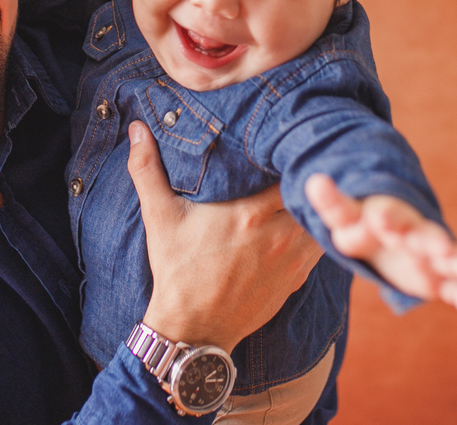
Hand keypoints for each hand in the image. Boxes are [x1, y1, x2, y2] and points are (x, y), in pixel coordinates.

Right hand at [128, 121, 322, 352]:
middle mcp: (278, 235)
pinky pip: (318, 246)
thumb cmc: (176, 269)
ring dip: (312, 205)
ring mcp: (291, 260)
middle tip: (297, 159)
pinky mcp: (297, 279)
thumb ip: (147, 169)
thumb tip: (137, 128)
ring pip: (318, 220)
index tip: (281, 141)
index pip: (288, 171)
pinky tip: (300, 220)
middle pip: (309, 194)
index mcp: (249, 213)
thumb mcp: (159, 216)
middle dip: (305, 177)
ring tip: (303, 188)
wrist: (193, 327)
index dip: (290, 153)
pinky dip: (313, 231)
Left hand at [304, 173, 456, 326]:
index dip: (385, 217)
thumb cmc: (361, 224)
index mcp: (387, 214)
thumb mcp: (343, 216)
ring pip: (452, 258)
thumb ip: (331, 203)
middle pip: (424, 234)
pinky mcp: (439, 278)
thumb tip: (313, 181)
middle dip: (430, 240)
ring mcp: (430, 255)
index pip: (386, 213)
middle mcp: (414, 232)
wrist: (385, 229)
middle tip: (440, 246)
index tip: (381, 220)